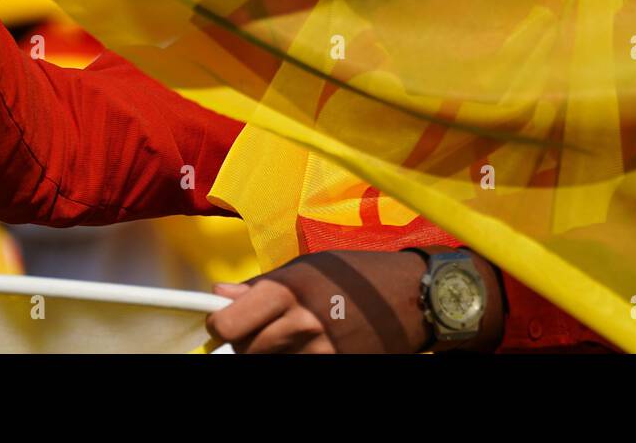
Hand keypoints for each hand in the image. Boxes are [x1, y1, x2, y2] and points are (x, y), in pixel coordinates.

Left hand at [205, 249, 503, 353]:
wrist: (414, 296)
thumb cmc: (361, 274)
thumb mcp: (311, 266)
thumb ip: (264, 283)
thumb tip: (221, 293)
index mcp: (289, 290)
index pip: (228, 326)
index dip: (222, 325)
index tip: (225, 323)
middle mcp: (301, 324)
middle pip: (244, 350)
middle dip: (247, 341)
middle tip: (264, 329)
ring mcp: (319, 352)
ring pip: (268, 363)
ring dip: (273, 353)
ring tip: (294, 336)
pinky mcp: (337, 366)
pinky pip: (299, 370)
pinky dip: (298, 360)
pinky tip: (313, 347)